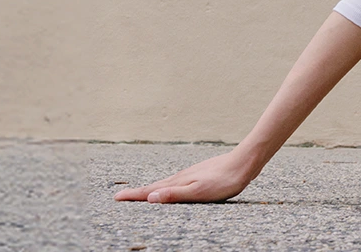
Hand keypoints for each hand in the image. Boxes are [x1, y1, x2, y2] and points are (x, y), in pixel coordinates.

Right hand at [113, 149, 257, 203]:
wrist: (244, 162)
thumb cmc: (224, 180)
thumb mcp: (199, 192)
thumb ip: (175, 194)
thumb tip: (150, 197)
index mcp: (178, 182)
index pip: (150, 190)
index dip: (133, 195)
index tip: (116, 198)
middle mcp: (181, 177)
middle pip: (154, 186)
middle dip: (137, 192)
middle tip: (121, 196)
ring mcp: (190, 174)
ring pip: (165, 182)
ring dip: (150, 188)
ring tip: (141, 193)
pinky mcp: (200, 174)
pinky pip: (177, 181)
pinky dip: (166, 185)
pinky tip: (172, 187)